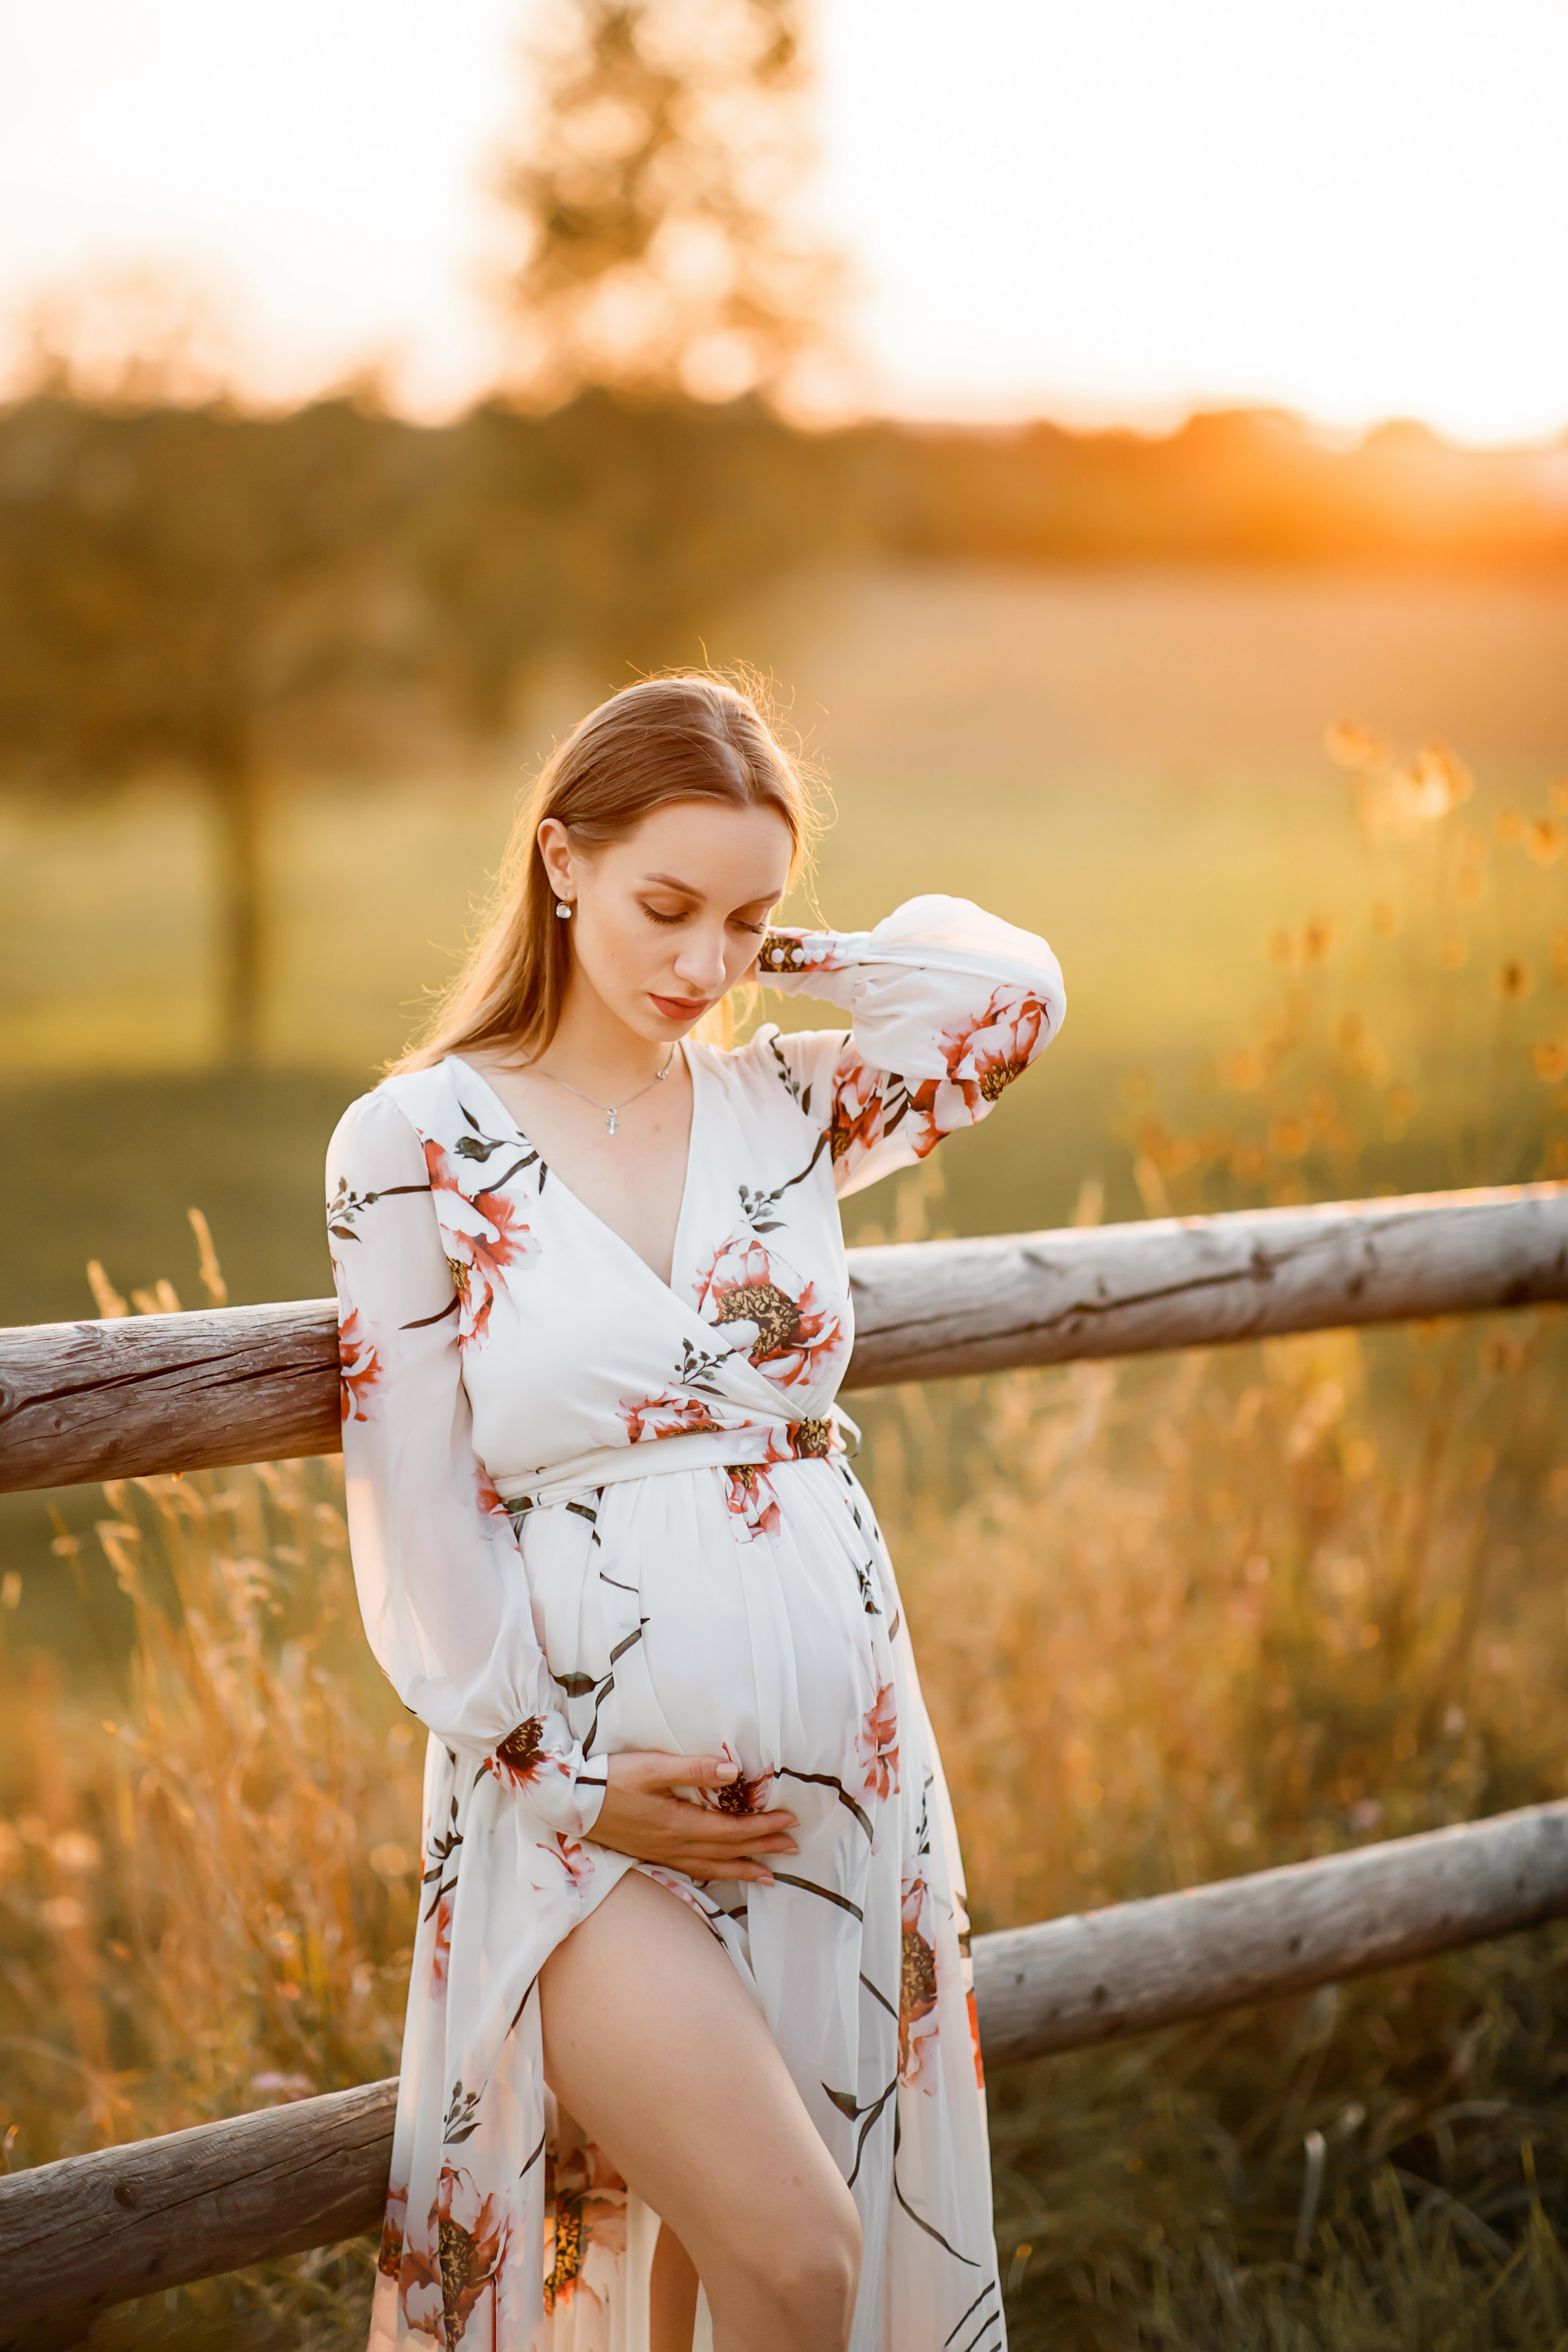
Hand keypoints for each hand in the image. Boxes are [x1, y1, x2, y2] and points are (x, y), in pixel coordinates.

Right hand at [592, 1753, 798, 1885]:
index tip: (790, 1821)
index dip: (764, 1827)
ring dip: (744, 1869)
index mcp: (679, 1823)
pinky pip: (694, 1870)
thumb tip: (734, 1771)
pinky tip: (723, 1873)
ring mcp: (663, 1853)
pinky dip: (716, 1873)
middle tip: (793, 1848)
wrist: (571, 1804)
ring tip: (770, 1875)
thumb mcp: (652, 1768)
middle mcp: (675, 1844)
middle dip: (763, 1849)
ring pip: (713, 1866)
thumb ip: (693, 1769)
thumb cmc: (610, 1780)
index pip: (732, 1829)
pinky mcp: (653, 1854)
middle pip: (728, 1851)